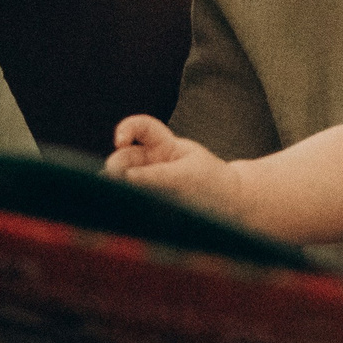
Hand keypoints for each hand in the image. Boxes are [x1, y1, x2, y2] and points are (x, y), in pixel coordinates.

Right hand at [108, 115, 241, 216]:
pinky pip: (128, 204)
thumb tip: (125, 177)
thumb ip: (156, 175)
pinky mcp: (144, 205)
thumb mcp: (187, 175)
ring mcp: (146, 184)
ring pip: (121, 184)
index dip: (127, 129)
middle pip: (122, 159)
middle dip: (114, 169)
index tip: (119, 142)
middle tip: (111, 183)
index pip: (140, 128)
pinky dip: (125, 208)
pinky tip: (128, 214)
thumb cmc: (212, 184)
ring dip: (118, 191)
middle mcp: (150, 163)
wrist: (231, 209)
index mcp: (163, 145)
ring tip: (122, 202)